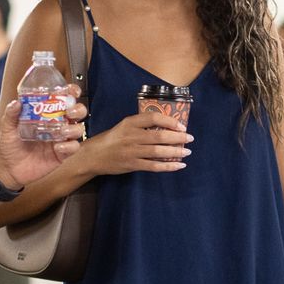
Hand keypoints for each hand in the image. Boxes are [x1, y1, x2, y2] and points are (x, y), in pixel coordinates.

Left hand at [0, 92, 87, 188]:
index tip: (71, 91)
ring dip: (74, 128)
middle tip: (70, 111)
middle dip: (78, 109)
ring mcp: (60, 140)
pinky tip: (58, 147)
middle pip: (77, 113)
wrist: (9, 169)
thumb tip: (15, 103)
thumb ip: (11, 115)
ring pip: (78, 129)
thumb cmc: (10, 146)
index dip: (71, 93)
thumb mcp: (8, 128)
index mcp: (46, 114)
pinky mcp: (61, 155)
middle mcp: (57, 125)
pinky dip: (68, 146)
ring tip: (63, 131)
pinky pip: (72, 148)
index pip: (63, 99)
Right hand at [74, 110, 192, 176]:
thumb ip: (142, 125)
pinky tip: (179, 165)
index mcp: (130, 122)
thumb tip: (167, 127)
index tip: (181, 125)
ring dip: (175, 152)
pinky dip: (168, 166)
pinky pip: (153, 166)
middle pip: (159, 136)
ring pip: (158, 151)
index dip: (170, 121)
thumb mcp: (124, 126)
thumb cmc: (112, 139)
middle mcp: (131, 136)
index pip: (154, 117)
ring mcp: (131, 151)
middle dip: (177, 137)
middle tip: (190, 138)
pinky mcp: (132, 165)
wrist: (93, 155)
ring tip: (187, 152)